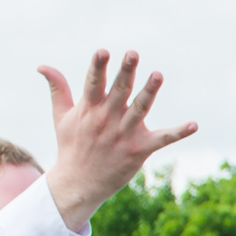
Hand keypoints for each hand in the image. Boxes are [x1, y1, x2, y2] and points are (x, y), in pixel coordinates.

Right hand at [41, 49, 195, 229]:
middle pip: (119, 91)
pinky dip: (178, 132)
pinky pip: (162, 139)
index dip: (98, 67)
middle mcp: (107, 120)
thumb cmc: (72, 147)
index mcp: (89, 109)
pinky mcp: (139, 150)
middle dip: (126, 72)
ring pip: (139, 110)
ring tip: (158, 75)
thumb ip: (58, 89)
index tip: (102, 52)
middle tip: (133, 53)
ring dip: (149, 92)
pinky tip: (193, 125)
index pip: (93, 84)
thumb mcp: (62, 117)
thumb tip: (42, 65)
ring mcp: (124, 135)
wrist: (79, 184)